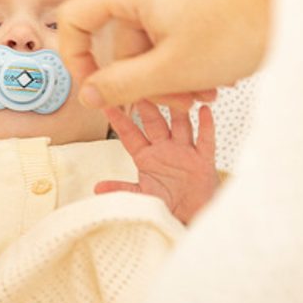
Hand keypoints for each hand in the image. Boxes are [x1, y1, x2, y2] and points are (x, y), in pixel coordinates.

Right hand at [57, 0, 272, 108]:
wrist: (291, 10)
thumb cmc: (237, 29)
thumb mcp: (171, 69)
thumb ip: (122, 85)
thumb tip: (89, 95)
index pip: (75, 18)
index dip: (76, 57)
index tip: (95, 87)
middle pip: (118, 42)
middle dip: (142, 80)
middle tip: (171, 101)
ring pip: (147, 48)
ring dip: (167, 79)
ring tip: (198, 95)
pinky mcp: (188, 4)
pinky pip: (168, 40)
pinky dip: (182, 65)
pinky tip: (207, 82)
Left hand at [97, 100, 218, 224]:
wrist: (193, 217)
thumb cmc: (167, 205)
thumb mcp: (142, 197)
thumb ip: (122, 189)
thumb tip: (97, 188)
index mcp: (146, 157)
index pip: (129, 134)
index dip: (119, 119)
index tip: (107, 103)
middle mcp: (164, 149)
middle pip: (155, 122)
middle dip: (148, 105)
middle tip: (141, 85)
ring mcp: (184, 151)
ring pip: (181, 124)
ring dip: (177, 109)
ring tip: (173, 89)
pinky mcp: (203, 159)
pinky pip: (205, 139)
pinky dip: (205, 125)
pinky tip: (204, 110)